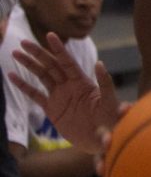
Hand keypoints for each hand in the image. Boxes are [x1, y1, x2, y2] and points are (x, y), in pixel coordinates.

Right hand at [9, 32, 119, 152]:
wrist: (103, 141)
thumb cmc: (111, 121)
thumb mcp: (110, 102)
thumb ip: (105, 83)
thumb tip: (100, 63)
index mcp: (83, 82)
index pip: (68, 62)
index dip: (59, 49)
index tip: (50, 35)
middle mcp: (70, 86)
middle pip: (51, 66)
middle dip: (38, 53)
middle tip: (23, 42)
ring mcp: (60, 97)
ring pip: (42, 76)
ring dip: (29, 65)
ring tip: (15, 53)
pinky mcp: (52, 110)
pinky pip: (35, 95)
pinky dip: (24, 86)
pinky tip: (12, 75)